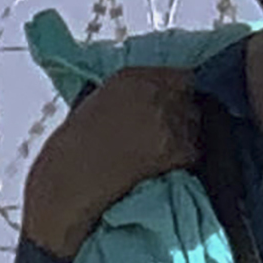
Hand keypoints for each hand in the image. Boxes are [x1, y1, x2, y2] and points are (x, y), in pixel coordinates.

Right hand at [17, 65, 200, 255]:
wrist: (68, 187)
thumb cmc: (69, 153)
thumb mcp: (95, 107)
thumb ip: (126, 97)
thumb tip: (149, 100)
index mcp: (130, 78)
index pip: (179, 75)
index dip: (177, 93)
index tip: (171, 105)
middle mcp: (154, 92)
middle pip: (190, 99)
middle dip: (181, 114)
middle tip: (163, 134)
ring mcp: (168, 121)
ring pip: (194, 126)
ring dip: (184, 137)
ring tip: (159, 154)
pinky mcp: (176, 150)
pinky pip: (192, 153)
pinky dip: (182, 162)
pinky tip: (161, 170)